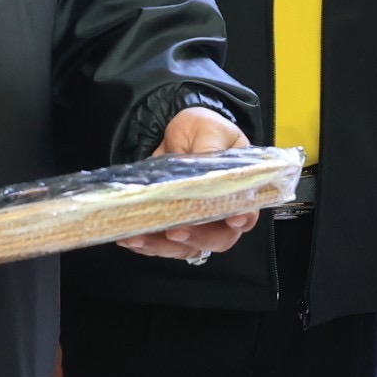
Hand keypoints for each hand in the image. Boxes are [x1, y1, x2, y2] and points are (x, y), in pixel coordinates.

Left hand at [120, 105, 256, 259]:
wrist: (177, 130)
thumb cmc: (204, 130)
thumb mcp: (210, 131)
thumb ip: (210, 150)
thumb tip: (208, 172)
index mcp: (239, 191)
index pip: (245, 213)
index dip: (240, 221)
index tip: (231, 221)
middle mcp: (220, 214)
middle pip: (216, 239)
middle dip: (195, 239)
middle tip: (175, 231)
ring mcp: (196, 223)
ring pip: (186, 247)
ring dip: (162, 247)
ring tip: (140, 237)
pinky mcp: (172, 225)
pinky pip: (161, 244)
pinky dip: (146, 245)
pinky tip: (131, 237)